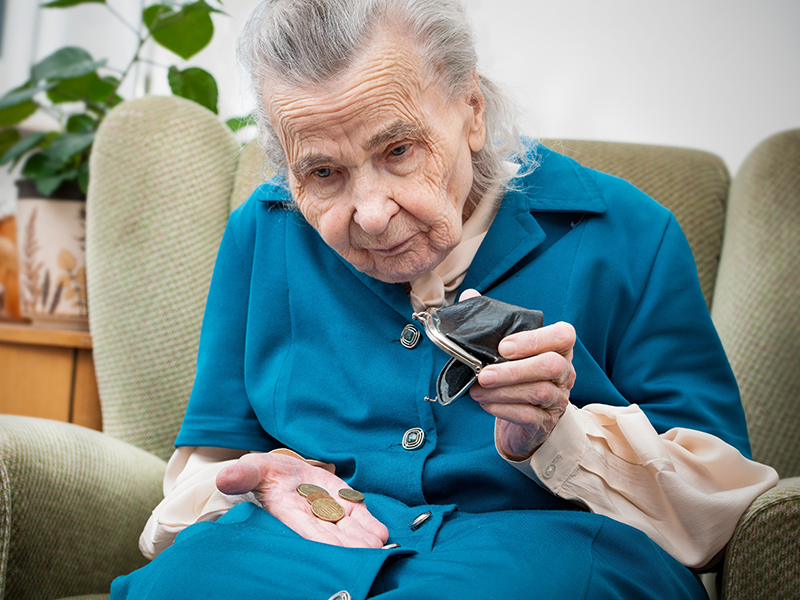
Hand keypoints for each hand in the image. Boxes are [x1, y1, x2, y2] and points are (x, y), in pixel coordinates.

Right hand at [216, 452, 388, 547]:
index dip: (318, 538)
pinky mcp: (349, 508)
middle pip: (331, 538)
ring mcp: (333, 515)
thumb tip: (224, 479)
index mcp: (288, 513)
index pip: (303, 530)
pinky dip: (371, 527)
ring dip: (362, 540)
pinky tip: (380, 533)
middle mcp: (312, 520)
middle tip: (362, 550)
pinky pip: (363, 520)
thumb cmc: (269, 474)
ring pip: (350, 533)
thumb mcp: (256, 468)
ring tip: (374, 544)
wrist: (289, 472)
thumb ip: (244, 474)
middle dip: (345, 545)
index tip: (331, 546)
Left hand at [460, 289, 575, 460]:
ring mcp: (558, 399)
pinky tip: (485, 404)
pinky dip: (503, 409)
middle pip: (551, 366)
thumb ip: (492, 320)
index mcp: (558, 348)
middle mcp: (565, 372)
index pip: (563, 335)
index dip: (535, 339)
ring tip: (476, 390)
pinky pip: (529, 416)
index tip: (503, 346)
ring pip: (539, 392)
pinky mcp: (546, 422)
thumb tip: (469, 297)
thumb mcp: (508, 348)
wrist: (526, 419)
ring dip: (503, 391)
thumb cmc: (516, 375)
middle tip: (483, 374)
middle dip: (514, 370)